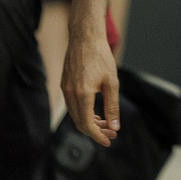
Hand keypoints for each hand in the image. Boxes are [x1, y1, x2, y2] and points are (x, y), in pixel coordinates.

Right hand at [62, 30, 119, 146]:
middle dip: (96, 131)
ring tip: (106, 125)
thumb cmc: (101, 57)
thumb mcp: (112, 82)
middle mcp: (70, 94)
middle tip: (112, 133)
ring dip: (90, 123)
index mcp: (82, 94)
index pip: (87, 124)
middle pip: (79, 123)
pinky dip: (83, 113)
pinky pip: (73, 106)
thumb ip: (113, 106)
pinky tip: (96, 114)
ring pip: (75, 115)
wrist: (85, 38)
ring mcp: (65, 89)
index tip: (108, 141)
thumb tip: (115, 126)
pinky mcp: (65, 85)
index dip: (97, 136)